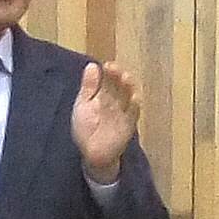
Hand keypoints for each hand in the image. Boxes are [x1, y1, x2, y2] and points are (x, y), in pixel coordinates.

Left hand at [72, 58, 140, 182]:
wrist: (91, 153)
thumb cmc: (86, 129)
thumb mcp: (82, 105)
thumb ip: (88, 87)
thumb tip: (92, 65)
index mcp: (103, 95)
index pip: (109, 79)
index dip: (110, 71)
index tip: (107, 65)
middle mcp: (115, 101)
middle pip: (120, 85)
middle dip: (119, 76)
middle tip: (115, 69)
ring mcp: (123, 112)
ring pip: (129, 96)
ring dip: (129, 87)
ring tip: (125, 78)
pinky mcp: (129, 124)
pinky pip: (134, 114)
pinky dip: (135, 105)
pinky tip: (134, 97)